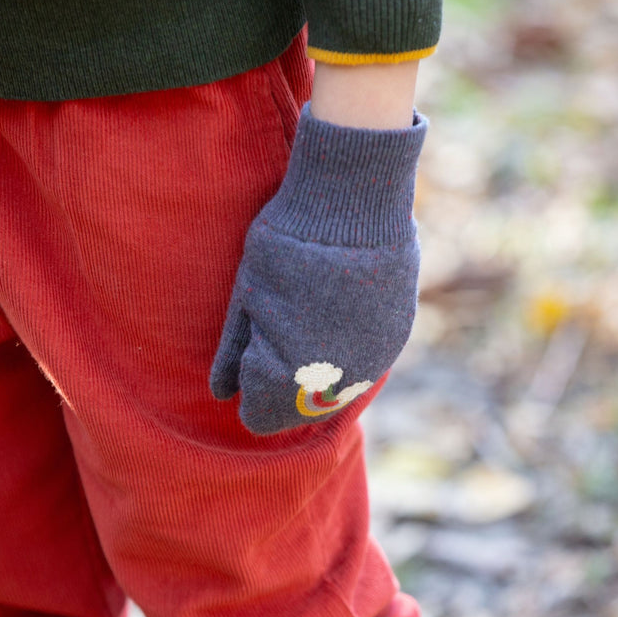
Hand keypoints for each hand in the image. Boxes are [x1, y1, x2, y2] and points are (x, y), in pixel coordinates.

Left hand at [210, 103, 426, 433]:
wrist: (351, 201)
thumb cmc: (283, 247)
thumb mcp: (246, 299)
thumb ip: (233, 353)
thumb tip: (221, 394)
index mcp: (289, 377)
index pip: (262, 416)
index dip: (250, 386)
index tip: (250, 353)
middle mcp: (336, 382)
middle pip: (299, 410)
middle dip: (283, 382)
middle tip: (279, 329)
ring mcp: (372, 362)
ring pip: (334, 392)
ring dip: (318, 370)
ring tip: (309, 317)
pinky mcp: (396, 338)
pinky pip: (363, 365)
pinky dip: (346, 351)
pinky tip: (337, 315)